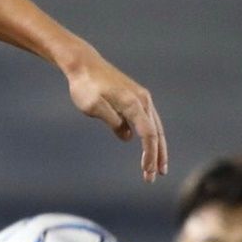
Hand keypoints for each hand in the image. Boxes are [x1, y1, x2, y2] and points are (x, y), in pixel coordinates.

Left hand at [63, 51, 167, 181]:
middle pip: (156, 132)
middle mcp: (142, 100)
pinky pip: (149, 120)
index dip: (149, 155)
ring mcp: (142, 97)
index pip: (148, 134)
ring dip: (157, 148)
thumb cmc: (84, 86)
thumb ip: (112, 122)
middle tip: (154, 177)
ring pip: (155, 127)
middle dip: (156, 156)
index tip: (147, 172)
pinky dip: (151, 135)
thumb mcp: (93, 107)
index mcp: (132, 103)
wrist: (83, 64)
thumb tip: (128, 137)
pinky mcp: (137, 97)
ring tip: (158, 167)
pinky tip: (148, 148)